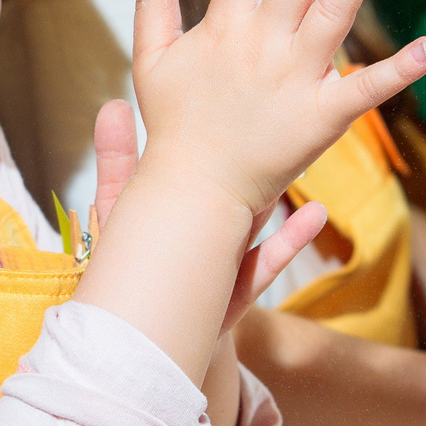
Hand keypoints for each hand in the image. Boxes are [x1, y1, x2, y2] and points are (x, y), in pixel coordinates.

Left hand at [87, 99, 324, 334]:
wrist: (139, 333)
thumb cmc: (125, 268)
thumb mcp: (115, 209)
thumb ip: (116, 162)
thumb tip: (111, 105)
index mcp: (185, 196)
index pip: (209, 158)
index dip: (224, 129)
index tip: (239, 91)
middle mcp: (212, 221)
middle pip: (242, 182)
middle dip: (263, 153)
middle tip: (286, 113)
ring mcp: (228, 255)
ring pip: (260, 216)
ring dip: (281, 191)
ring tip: (308, 158)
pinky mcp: (239, 291)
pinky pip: (269, 264)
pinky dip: (290, 242)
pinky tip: (313, 216)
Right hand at [125, 0, 425, 221]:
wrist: (196, 192)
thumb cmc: (175, 125)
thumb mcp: (153, 60)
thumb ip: (152, 2)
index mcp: (224, 27)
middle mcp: (263, 45)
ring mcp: (296, 80)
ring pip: (336, 12)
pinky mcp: (324, 118)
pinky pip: (367, 90)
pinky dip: (400, 70)